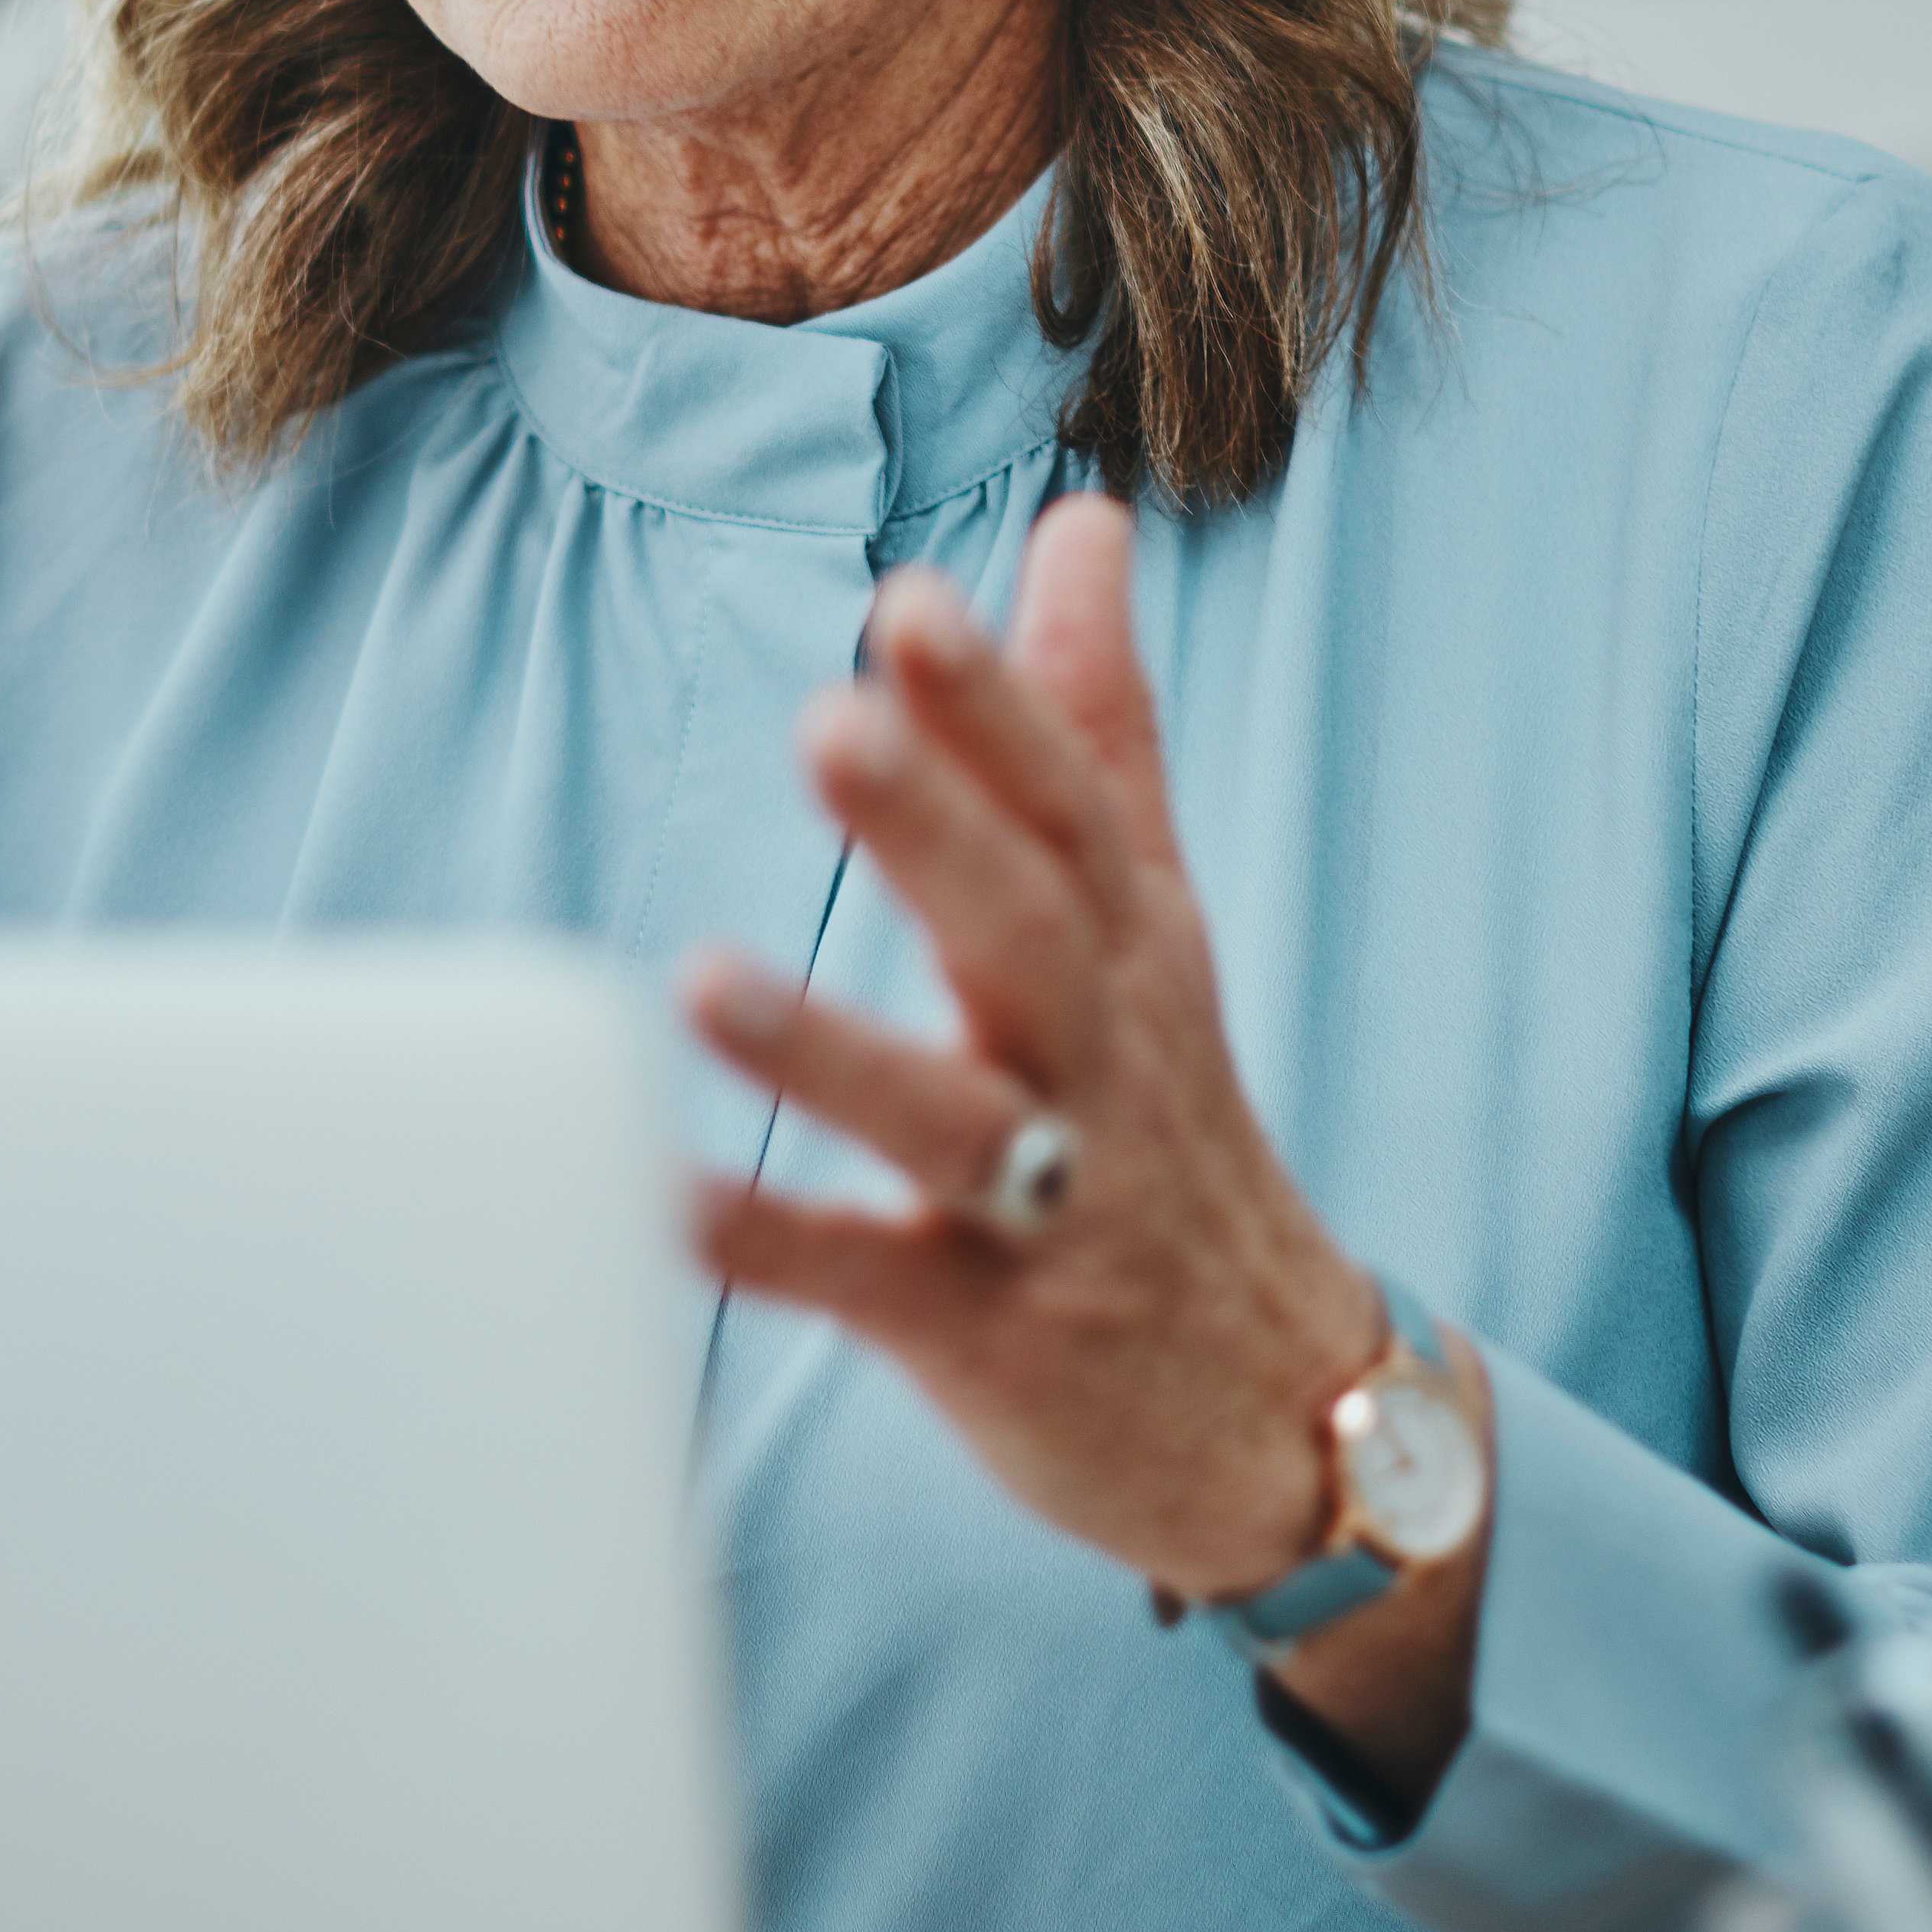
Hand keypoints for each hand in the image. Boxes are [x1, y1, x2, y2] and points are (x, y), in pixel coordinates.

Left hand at [687, 498, 1487, 1778]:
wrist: (1278, 1412)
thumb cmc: (1175, 1130)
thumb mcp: (1153, 919)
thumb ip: (1099, 722)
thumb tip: (1077, 519)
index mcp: (1128, 952)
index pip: (1074, 806)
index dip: (1001, 706)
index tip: (913, 602)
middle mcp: (1100, 1065)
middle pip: (1025, 931)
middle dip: (938, 829)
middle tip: (834, 721)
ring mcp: (1051, 1204)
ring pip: (945, 1119)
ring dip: (827, 1052)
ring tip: (698, 977)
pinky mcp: (990, 1334)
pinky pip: (870, 1285)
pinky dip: (766, 1246)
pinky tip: (653, 1199)